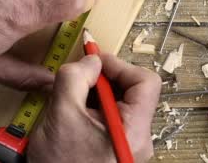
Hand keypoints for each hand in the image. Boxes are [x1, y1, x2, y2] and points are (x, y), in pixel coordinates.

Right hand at [28, 54, 161, 162]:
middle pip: (135, 90)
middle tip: (82, 75)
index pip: (146, 82)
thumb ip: (75, 79)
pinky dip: (96, 107)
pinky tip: (78, 112)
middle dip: (106, 79)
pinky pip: (115, 116)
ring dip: (98, 93)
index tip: (97, 61)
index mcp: (134, 130)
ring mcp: (130, 142)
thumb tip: (90, 61)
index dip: (120, 66)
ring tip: (75, 97)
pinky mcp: (120, 145)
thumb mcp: (61, 115)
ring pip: (123, 102)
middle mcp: (139, 137)